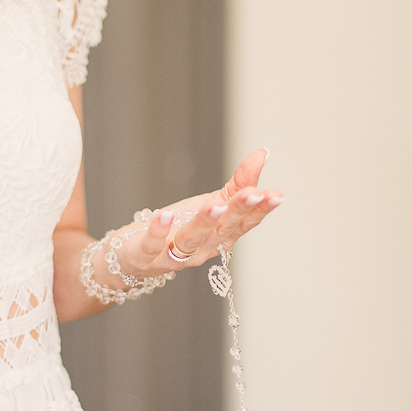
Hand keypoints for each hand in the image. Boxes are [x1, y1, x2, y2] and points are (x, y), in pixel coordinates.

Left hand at [110, 149, 282, 278]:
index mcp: (220, 236)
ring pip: (192, 239)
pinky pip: (153, 245)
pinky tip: (164, 214)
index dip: (261, 210)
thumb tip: (262, 153)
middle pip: (222, 230)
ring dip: (204, 222)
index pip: (244, 223)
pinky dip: (159, 231)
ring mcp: (174, 255)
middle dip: (238, 212)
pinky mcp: (145, 256)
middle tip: (253, 194)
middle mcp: (202, 249)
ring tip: (214, 204)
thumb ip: (238, 183)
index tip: (276, 195)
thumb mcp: (210, 203)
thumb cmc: (178, 228)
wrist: (136, 257)